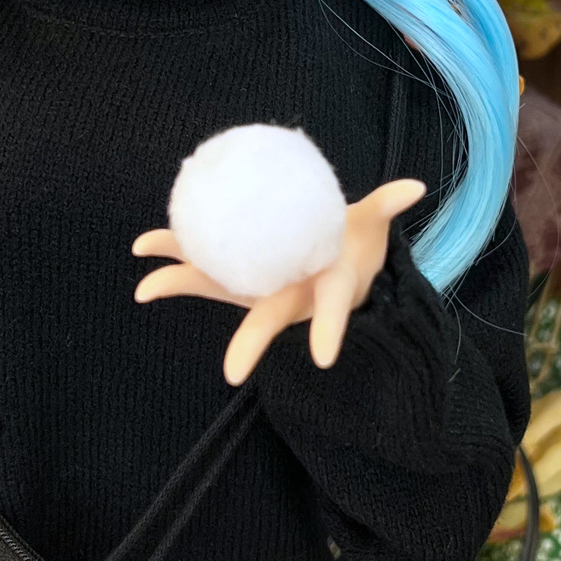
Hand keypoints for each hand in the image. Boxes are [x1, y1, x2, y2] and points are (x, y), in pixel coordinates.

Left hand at [133, 177, 424, 385]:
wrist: (328, 267)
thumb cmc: (351, 243)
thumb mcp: (372, 225)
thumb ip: (389, 205)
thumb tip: (417, 188)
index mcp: (325, 286)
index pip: (332, 306)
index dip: (330, 327)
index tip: (326, 358)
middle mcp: (290, 296)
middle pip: (270, 319)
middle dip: (251, 342)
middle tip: (232, 372)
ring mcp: (259, 290)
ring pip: (222, 289)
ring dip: (183, 284)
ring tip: (143, 288)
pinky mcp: (237, 278)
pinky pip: (204, 266)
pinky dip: (177, 256)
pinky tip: (145, 246)